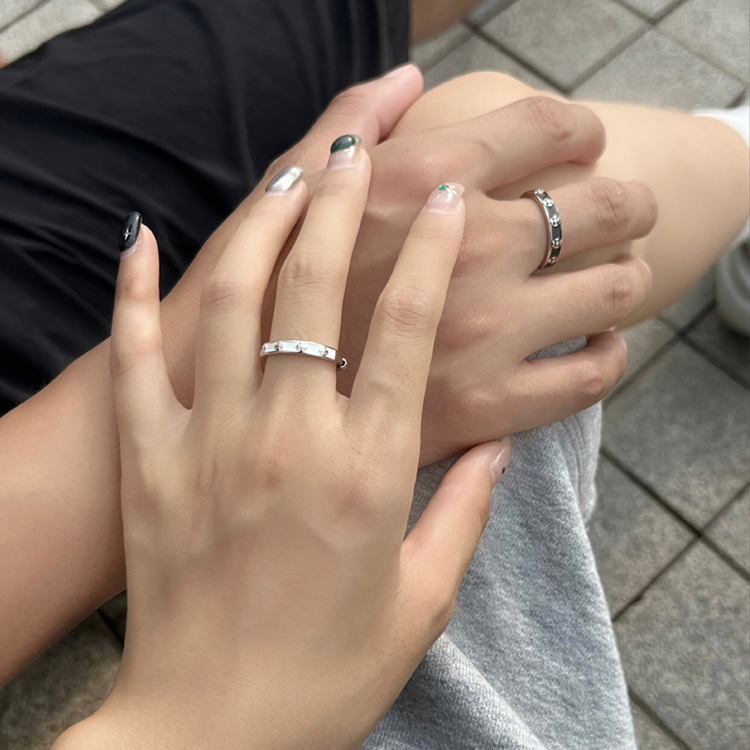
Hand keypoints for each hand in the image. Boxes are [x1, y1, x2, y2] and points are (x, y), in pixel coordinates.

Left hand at [62, 145, 510, 748]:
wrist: (209, 735)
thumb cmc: (324, 677)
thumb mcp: (421, 603)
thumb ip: (466, 514)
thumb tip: (502, 447)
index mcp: (367, 477)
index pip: (408, 332)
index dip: (431, 255)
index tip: (445, 203)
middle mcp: (289, 443)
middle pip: (315, 293)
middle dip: (341, 207)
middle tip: (357, 152)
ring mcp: (209, 447)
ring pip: (231, 305)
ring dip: (260, 226)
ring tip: (286, 174)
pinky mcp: (150, 464)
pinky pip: (134, 358)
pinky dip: (134, 292)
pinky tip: (143, 237)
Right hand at [279, 95, 656, 462]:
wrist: (244, 401)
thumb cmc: (259, 288)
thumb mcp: (286, 187)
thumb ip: (349, 121)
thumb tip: (409, 79)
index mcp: (417, 179)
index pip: (544, 125)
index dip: (580, 128)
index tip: (586, 144)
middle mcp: (465, 248)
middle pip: (602, 204)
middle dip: (630, 201)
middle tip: (630, 210)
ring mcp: (482, 331)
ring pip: (614, 289)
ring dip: (629, 276)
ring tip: (618, 278)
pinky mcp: (486, 406)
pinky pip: (589, 375)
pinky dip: (608, 354)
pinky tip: (594, 345)